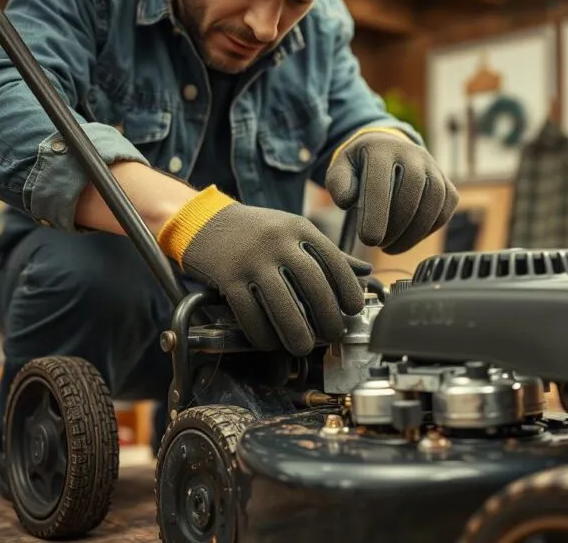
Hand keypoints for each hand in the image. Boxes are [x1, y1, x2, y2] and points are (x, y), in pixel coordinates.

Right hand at [156, 186, 370, 354]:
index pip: (334, 261)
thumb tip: (365, 273)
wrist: (202, 220)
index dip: (348, 290)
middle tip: (332, 335)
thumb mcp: (292, 230)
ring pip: (282, 304)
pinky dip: (261, 334)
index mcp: (299, 228)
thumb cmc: (255, 231)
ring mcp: (251, 259)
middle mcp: (277, 241)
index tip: (353, 311)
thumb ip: (325, 252)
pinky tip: (269, 343)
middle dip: (327, 317)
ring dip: (296, 333)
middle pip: (313, 285)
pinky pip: (249, 313)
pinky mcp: (227, 276)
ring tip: (303, 347)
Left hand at [326, 129, 458, 253]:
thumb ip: (338, 184)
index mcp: (381, 149)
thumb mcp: (340, 170)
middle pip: (410, 194)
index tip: (368, 240)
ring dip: (412, 233)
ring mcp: (433, 168)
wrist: (389, 149)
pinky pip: (444, 211)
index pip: (380, 183)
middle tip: (378, 244)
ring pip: (432, 204)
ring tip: (391, 247)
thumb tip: (347, 201)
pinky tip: (409, 237)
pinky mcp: (447, 185)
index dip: (376, 214)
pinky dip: (428, 230)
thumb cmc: (360, 167)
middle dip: (394, 227)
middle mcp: (412, 154)